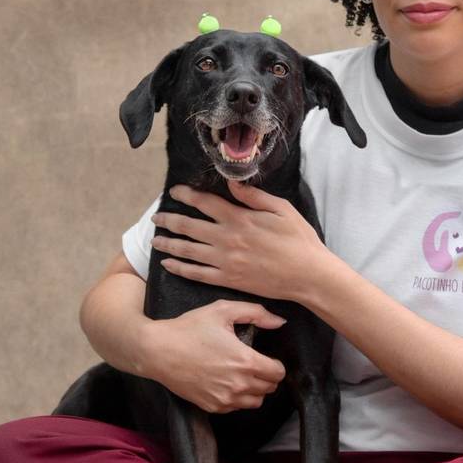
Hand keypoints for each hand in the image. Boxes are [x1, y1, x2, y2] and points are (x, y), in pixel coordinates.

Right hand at [142, 300, 286, 412]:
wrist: (157, 351)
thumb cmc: (189, 329)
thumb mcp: (222, 310)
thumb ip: (256, 313)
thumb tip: (279, 322)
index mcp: (246, 361)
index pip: (278, 373)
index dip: (276, 364)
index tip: (267, 358)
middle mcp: (238, 384)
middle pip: (270, 388)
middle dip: (267, 376)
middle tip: (255, 364)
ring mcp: (225, 398)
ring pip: (255, 402)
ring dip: (255, 390)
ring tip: (243, 375)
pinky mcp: (212, 406)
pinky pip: (236, 408)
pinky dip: (237, 398)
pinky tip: (227, 383)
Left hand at [150, 180, 330, 302]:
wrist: (308, 275)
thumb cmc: (299, 240)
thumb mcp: (281, 208)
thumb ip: (253, 196)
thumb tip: (231, 182)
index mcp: (239, 218)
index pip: (204, 202)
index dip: (186, 195)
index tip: (174, 192)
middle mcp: (227, 239)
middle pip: (188, 226)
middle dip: (169, 220)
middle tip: (156, 218)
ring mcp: (225, 261)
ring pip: (188, 251)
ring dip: (168, 244)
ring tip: (155, 240)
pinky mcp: (228, 280)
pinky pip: (197, 274)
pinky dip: (180, 269)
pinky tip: (168, 265)